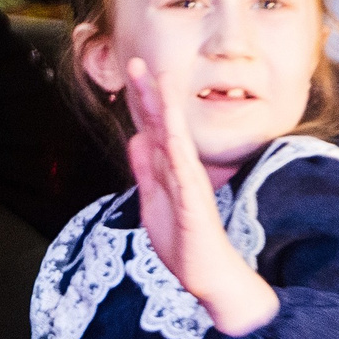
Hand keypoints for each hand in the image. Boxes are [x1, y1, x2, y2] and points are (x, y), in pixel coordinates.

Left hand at [122, 57, 277, 334]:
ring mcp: (189, 183)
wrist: (207, 276)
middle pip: (162, 126)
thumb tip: (136, 138)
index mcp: (168, 169)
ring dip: (166, 110)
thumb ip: (145, 169)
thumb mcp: (152, 199)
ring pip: (176, 139)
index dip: (140, 102)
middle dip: (148, 94)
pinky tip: (168, 129)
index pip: (152, 129)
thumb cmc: (184, 241)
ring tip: (159, 82)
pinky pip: (185, 170)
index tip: (131, 73)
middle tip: (136, 63)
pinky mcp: (195, 202)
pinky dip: (176, 148)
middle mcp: (180, 170)